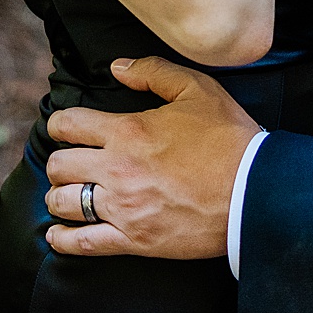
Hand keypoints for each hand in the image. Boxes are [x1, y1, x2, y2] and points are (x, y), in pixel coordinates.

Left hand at [41, 57, 262, 259]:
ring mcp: (123, 208)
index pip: (68, 124)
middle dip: (60, 162)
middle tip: (72, 164)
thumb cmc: (228, 138)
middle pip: (59, 165)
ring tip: (67, 195)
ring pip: (64, 204)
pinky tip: (58, 234)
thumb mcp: (197, 88)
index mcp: (127, 131)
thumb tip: (118, 68)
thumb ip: (153, 71)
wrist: (254, 192)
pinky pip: (84, 244)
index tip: (62, 129)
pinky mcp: (135, 241)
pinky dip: (64, 240)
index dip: (58, 124)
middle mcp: (116, 170)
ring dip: (59, 198)